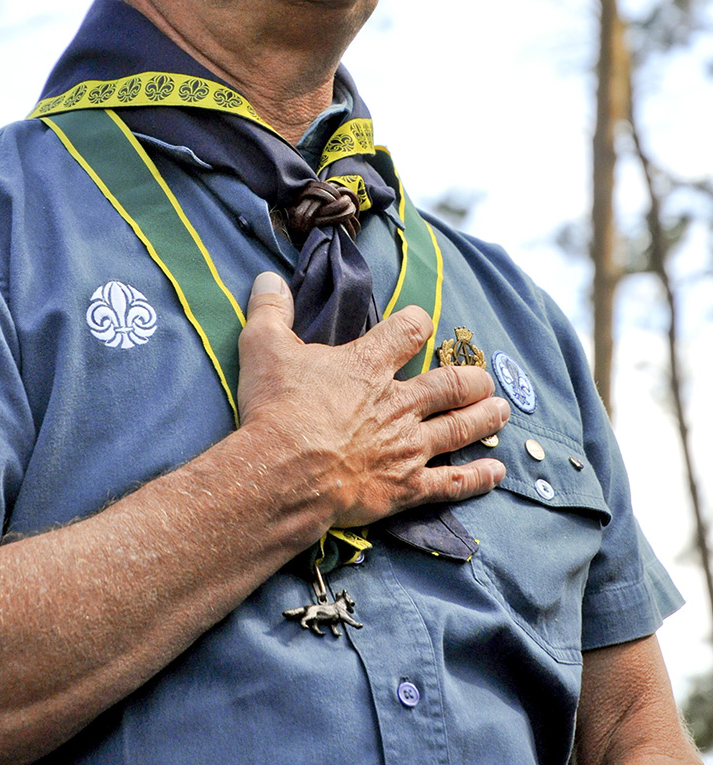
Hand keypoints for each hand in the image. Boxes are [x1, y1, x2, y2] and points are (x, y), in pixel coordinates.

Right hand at [237, 271, 508, 526]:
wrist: (285, 472)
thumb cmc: (276, 408)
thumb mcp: (263, 347)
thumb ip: (269, 310)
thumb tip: (268, 278)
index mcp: (369, 364)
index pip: (409, 330)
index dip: (418, 323)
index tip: (422, 323)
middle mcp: (399, 402)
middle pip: (451, 383)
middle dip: (471, 379)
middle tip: (484, 379)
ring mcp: (408, 446)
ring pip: (460, 427)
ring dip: (485, 418)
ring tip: (502, 410)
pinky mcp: (407, 486)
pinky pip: (453, 481)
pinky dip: (478, 476)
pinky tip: (497, 470)